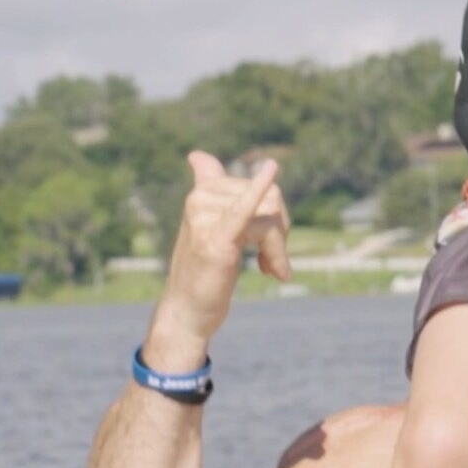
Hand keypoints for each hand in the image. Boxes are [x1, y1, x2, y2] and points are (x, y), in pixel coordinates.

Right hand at [154, 151, 290, 347]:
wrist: (187, 312)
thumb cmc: (203, 272)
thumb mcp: (208, 227)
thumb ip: (206, 187)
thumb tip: (196, 155)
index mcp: (202, 192)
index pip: (261, 189)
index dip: (274, 216)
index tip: (266, 245)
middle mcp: (199, 198)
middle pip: (272, 202)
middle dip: (280, 235)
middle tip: (273, 263)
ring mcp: (204, 216)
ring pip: (269, 219)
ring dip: (278, 250)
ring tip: (272, 271)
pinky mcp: (215, 238)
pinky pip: (246, 211)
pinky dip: (259, 191)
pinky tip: (271, 171)